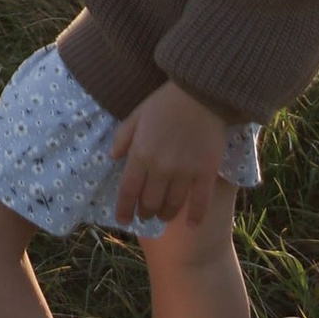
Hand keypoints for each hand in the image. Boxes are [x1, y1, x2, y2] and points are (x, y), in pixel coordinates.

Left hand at [109, 81, 233, 234]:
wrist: (201, 93)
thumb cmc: (166, 101)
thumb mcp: (137, 115)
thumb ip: (123, 137)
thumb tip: (112, 157)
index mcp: (141, 154)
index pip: (128, 190)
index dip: (124, 209)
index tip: (123, 220)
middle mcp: (160, 168)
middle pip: (149, 201)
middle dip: (145, 213)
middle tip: (144, 216)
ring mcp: (184, 172)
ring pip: (172, 205)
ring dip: (165, 215)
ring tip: (162, 216)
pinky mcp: (206, 172)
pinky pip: (200, 201)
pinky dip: (195, 216)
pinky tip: (191, 225)